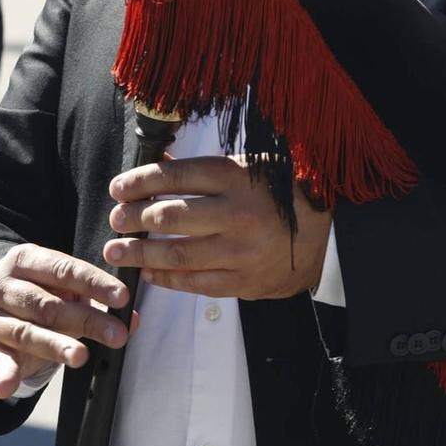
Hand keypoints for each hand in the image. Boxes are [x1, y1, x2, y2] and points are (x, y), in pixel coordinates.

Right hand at [0, 244, 132, 399]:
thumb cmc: (40, 294)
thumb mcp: (65, 290)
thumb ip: (96, 301)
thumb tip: (131, 320)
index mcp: (23, 259)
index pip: (62, 269)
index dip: (93, 283)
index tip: (122, 298)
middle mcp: (0, 285)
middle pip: (46, 304)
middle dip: (85, 320)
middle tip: (116, 335)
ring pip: (26, 333)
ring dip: (55, 346)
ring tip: (80, 356)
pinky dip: (3, 375)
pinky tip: (8, 386)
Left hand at [104, 156, 333, 300]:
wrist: (329, 234)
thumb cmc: (283, 194)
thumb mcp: (249, 168)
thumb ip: (205, 170)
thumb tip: (160, 162)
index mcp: (237, 178)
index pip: (175, 177)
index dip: (139, 182)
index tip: (118, 188)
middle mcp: (237, 214)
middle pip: (169, 216)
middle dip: (133, 218)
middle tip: (115, 219)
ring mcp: (240, 251)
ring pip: (176, 253)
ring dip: (139, 253)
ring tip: (116, 250)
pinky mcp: (245, 281)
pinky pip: (196, 283)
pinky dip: (167, 279)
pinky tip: (148, 273)